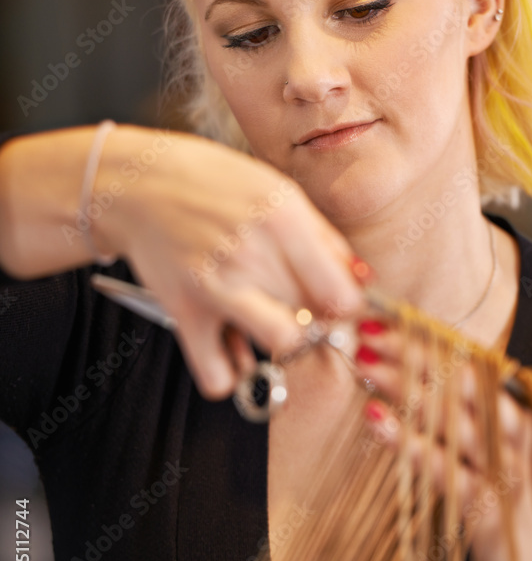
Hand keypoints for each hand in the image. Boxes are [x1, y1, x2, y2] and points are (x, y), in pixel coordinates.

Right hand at [94, 126, 365, 397]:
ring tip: (267, 322)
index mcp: (283, 220)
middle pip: (315, 316)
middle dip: (313, 317)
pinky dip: (227, 372)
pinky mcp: (184, 313)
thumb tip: (361, 282)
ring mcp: (217, 287)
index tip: (334, 301)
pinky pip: (219, 376)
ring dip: (279, 342)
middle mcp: (252, 255)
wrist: (140, 184)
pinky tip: (228, 345)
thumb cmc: (214, 185)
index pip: (341, 295)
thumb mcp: (278, 192)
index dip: (344, 305)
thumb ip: (323, 239)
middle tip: (295, 303)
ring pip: (280, 345)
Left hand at [354, 309, 531, 560]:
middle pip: (461, 384)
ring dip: (403, 388)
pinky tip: (374, 419)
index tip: (388, 315)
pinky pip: (442, 471)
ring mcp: (502, 474)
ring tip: (364, 363)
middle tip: (365, 329)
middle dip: (412, 353)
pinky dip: (407, 444)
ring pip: (449, 420)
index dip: (432, 337)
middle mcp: (518, 437)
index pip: (477, 362)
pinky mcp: (486, 513)